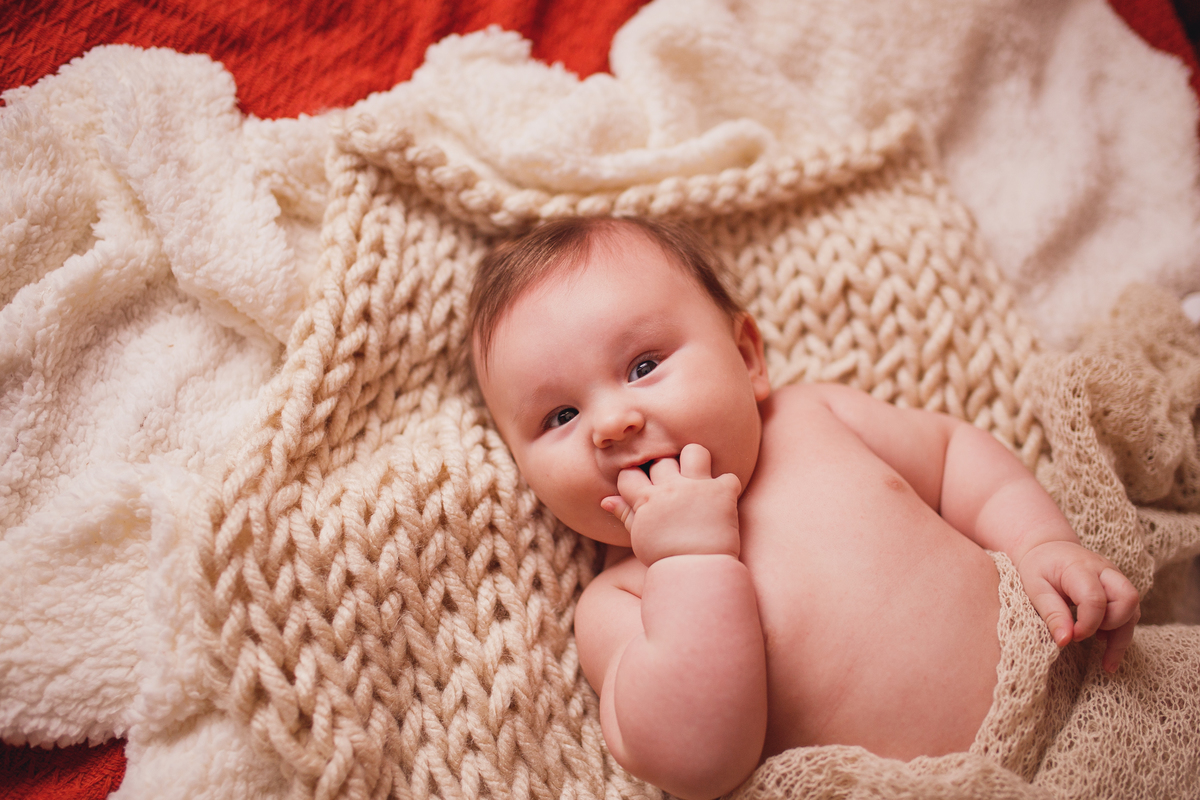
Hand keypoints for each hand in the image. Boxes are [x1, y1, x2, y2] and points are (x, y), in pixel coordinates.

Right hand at [600, 443, 741, 565]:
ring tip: (697, 476)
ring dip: (695, 461)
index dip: (633, 478)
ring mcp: (698, 487)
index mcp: (647, 499)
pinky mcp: (722, 493)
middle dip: (665, 468)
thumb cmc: (666, 558)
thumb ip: (625, 514)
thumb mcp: (640, 537)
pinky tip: (723, 499)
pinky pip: (729, 477)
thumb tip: (606, 500)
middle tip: (674, 484)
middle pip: (662, 460)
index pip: (629, 473)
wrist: (696, 573)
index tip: (643, 486)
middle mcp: (671, 488)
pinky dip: (727, 486)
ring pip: (694, 452)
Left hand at [1016, 541, 1140, 671]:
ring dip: (1122, 637)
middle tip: (1087, 637)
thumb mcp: (1035, 588)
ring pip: (1134, 610)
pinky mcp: (1119, 590)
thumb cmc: (1039, 568)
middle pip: (1128, 598)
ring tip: (1106, 662)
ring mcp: (1116, 579)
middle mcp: (1105, 570)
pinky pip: (1130, 614)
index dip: (1087, 624)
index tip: (1071, 636)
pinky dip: (1121, 633)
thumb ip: (1051, 613)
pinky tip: (1105, 646)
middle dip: (1114, 625)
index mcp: (1079, 567)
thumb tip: (1065, 641)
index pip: (1095, 598)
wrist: (1048, 548)